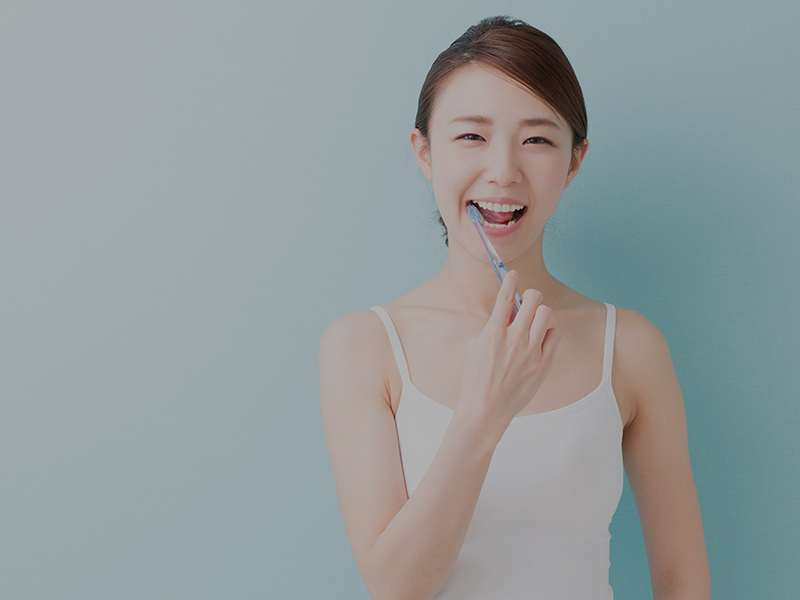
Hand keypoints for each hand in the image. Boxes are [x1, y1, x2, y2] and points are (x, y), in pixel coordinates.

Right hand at [457, 271, 559, 440]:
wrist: (485, 410)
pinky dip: (548, 334)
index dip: (511, 280)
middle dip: (530, 296)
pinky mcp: (543, 365)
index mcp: (493, 333)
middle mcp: (514, 339)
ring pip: (546, 315)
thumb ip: (492, 329)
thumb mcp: (475, 348)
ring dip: (539, 313)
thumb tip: (506, 315)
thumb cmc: (475, 379)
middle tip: (527, 301)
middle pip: (534, 300)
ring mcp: (531, 352)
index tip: (513, 273)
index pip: (505, 297)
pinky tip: (539, 340)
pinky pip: (554, 336)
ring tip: (532, 322)